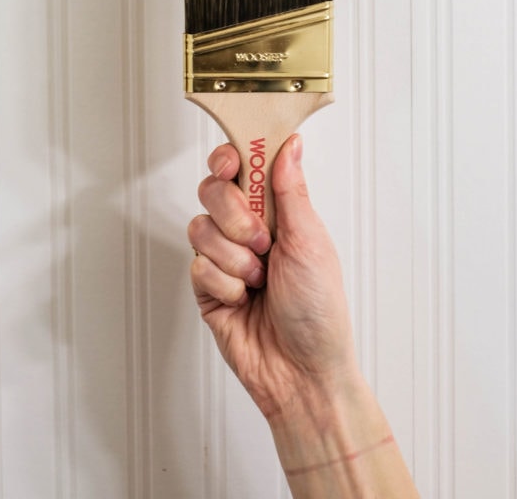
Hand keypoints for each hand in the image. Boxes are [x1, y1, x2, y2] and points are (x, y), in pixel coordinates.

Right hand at [187, 134, 358, 419]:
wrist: (301, 371)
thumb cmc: (319, 309)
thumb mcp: (311, 241)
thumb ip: (291, 191)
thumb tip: (291, 144)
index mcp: (275, 212)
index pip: (241, 167)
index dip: (230, 157)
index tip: (232, 163)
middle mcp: (246, 229)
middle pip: (212, 190)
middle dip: (234, 215)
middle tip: (261, 242)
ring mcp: (224, 257)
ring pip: (200, 228)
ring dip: (234, 258)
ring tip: (258, 281)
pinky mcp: (206, 287)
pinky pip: (198, 266)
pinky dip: (224, 285)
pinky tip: (243, 301)